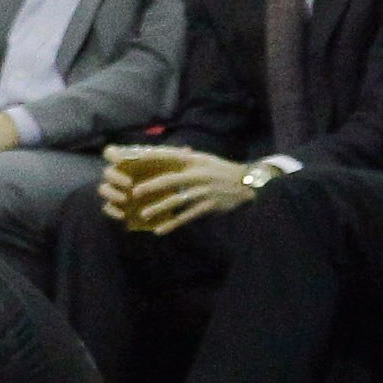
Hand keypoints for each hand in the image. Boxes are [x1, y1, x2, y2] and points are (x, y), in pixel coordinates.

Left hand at [108, 145, 255, 232]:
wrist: (247, 183)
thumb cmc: (222, 170)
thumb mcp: (206, 159)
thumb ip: (188, 158)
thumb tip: (173, 152)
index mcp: (195, 160)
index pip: (170, 156)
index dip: (153, 157)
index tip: (135, 158)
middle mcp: (198, 174)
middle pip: (171, 180)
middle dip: (152, 186)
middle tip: (135, 192)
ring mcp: (204, 190)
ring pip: (178, 200)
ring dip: (160, 208)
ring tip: (144, 214)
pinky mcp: (209, 205)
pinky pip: (188, 216)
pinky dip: (174, 223)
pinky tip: (161, 230)